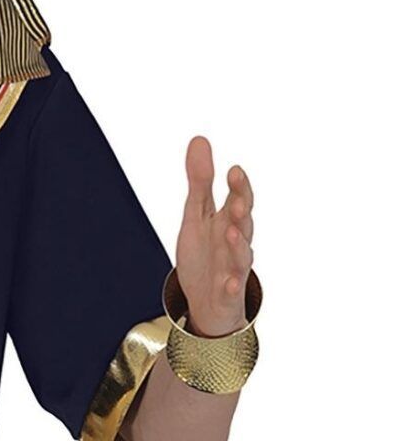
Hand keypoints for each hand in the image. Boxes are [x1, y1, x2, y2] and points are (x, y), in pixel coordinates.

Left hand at [174, 137, 254, 336]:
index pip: (238, 198)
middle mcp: (235, 242)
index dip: (238, 186)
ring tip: (231, 233)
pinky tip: (229, 282)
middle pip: (244, 224)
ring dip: (238, 245)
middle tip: (238, 201)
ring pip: (241, 256)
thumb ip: (199, 181)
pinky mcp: (227, 293)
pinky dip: (232, 286)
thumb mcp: (196, 215)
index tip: (234, 170)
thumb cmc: (205, 254)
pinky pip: (232, 290)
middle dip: (242, 212)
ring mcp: (233, 269)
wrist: (206, 300)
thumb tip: (199, 139)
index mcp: (229, 220)